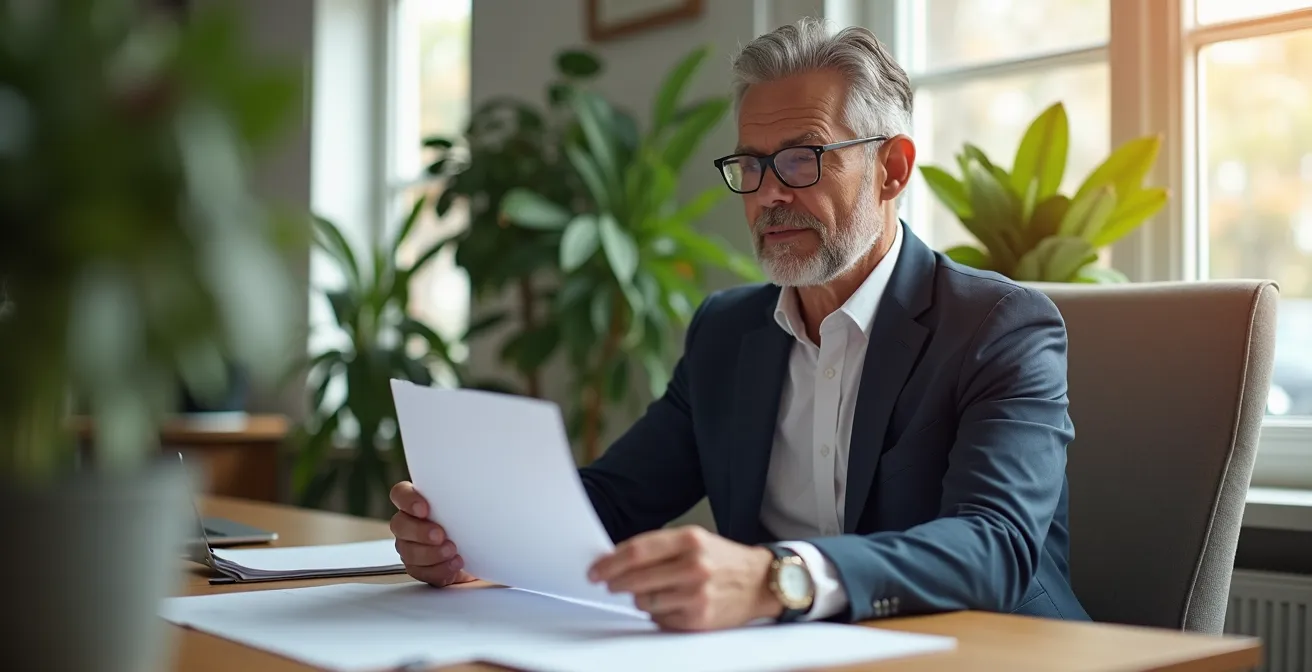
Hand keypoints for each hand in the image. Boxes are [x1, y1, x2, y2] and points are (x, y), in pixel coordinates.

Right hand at [389, 481, 476, 587]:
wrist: (481, 552)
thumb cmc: (472, 523)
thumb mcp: (470, 505)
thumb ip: (464, 495)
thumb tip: (478, 481)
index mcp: (417, 502)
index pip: (400, 494)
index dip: (407, 500)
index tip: (424, 508)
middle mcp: (409, 523)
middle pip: (400, 524)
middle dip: (419, 531)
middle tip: (440, 535)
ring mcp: (410, 547)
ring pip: (408, 550)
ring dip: (431, 553)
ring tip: (452, 551)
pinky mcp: (418, 568)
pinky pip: (420, 571)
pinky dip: (439, 569)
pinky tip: (454, 564)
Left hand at [588, 526, 781, 630]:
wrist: (760, 582)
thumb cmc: (722, 560)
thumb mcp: (695, 540)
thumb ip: (659, 547)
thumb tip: (617, 560)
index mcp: (690, 540)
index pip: (636, 551)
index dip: (610, 562)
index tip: (596, 569)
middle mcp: (694, 566)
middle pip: (636, 578)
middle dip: (615, 582)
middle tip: (608, 583)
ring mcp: (697, 595)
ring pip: (644, 601)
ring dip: (639, 598)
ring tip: (651, 591)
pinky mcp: (698, 619)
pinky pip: (660, 618)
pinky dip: (657, 612)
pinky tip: (669, 603)